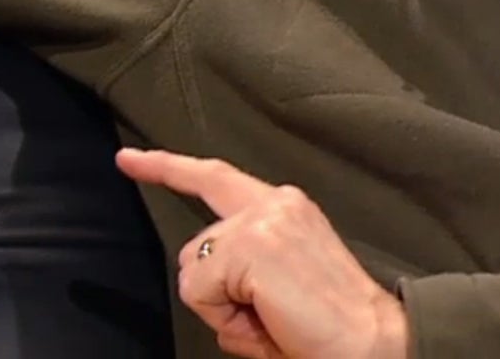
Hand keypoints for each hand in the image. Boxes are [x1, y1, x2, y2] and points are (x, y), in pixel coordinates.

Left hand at [116, 148, 408, 358]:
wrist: (370, 342)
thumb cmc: (326, 326)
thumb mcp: (278, 282)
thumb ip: (239, 267)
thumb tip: (205, 279)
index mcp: (287, 207)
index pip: (216, 178)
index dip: (168, 168)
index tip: (129, 158)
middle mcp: (275, 201)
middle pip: (196, 245)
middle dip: (211, 291)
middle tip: (263, 317)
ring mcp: (262, 219)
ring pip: (194, 270)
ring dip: (221, 306)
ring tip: (271, 317)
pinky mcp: (251, 244)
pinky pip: (198, 288)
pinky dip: (223, 316)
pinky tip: (266, 317)